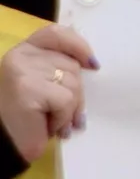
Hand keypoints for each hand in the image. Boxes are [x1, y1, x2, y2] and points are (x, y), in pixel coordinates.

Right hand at [0, 24, 95, 161]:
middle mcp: (20, 55)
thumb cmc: (25, 117)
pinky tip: (48, 125)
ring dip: (69, 109)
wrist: (5, 144)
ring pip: (73, 84)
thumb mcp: (45, 86)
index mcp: (24, 51)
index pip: (55, 34)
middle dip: (76, 93)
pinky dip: (63, 117)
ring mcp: (22, 70)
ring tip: (51, 119)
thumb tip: (93, 64)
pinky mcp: (27, 88)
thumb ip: (61, 69)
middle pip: (72, 66)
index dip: (78, 46)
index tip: (92, 65)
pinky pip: (65, 100)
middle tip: (61, 112)